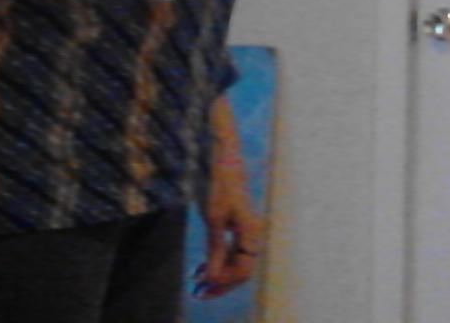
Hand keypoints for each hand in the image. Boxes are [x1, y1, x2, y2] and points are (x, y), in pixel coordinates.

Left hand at [194, 152, 265, 297]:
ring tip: (197, 283)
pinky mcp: (237, 227)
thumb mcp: (214, 219)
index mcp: (251, 232)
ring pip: (235, 262)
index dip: (225, 282)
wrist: (223, 158)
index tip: (205, 285)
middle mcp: (252, 234)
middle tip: (199, 292)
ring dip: (218, 274)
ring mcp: (245, 231)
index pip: (244, 269)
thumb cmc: (220, 184)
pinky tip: (202, 268)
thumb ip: (215, 249)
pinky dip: (218, 262)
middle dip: (221, 283)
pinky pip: (231, 252)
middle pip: (241, 269)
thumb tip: (214, 278)